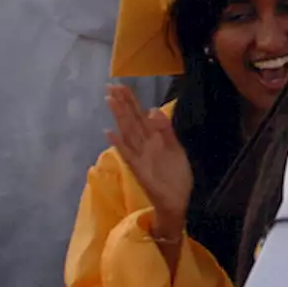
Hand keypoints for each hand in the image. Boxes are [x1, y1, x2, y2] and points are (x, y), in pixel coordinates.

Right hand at [105, 85, 191, 230]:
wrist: (178, 200)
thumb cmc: (176, 175)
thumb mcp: (175, 148)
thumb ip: (166, 130)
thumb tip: (153, 109)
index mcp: (153, 139)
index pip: (139, 116)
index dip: (130, 101)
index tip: (121, 85)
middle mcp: (143, 145)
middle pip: (131, 120)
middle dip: (122, 103)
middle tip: (110, 86)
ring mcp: (139, 156)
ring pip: (127, 132)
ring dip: (119, 117)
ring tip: (110, 100)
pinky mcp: (139, 169)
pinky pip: (128, 154)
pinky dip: (119, 144)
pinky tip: (109, 133)